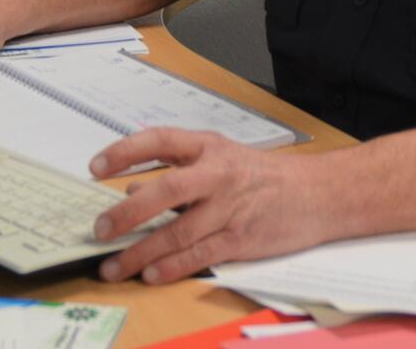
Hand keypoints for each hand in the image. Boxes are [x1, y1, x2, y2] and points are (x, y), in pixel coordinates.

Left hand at [89, 129, 338, 283]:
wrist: (319, 193)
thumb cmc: (265, 176)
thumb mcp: (223, 157)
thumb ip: (179, 169)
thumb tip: (132, 190)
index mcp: (209, 147)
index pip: (159, 141)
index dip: (125, 152)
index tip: (96, 167)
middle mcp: (218, 174)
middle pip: (164, 191)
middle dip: (127, 213)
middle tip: (100, 229)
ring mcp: (230, 208)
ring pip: (177, 232)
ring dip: (140, 252)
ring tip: (114, 266)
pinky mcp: (241, 239)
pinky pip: (199, 255)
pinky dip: (171, 267)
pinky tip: (151, 274)